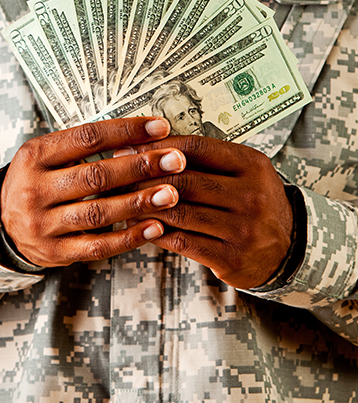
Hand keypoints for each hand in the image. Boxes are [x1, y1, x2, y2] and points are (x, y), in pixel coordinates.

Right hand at [0, 118, 185, 266]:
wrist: (4, 224)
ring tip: (172, 194)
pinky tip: (156, 227)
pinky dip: (129, 238)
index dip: (126, 131)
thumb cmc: (40, 181)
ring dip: (139, 203)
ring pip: (97, 213)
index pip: (86, 138)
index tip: (160, 128)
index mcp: (35, 155)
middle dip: (140, 166)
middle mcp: (33, 189)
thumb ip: (85, 145)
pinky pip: (96, 247)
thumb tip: (144, 135)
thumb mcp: (48, 155)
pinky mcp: (53, 253)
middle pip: (95, 176)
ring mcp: (41, 224)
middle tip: (176, 160)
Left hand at [120, 136, 293, 288]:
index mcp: (251, 164)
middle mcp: (250, 195)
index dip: (158, 146)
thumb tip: (149, 145)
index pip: (195, 147)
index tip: (131, 146)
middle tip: (116, 172)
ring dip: (144, 206)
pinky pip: (183, 241)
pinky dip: (156, 232)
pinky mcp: (232, 257)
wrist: (288, 248)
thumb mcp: (243, 171)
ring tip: (120, 199)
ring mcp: (243, 229)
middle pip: (184, 180)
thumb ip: (206, 159)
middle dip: (144, 176)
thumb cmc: (253, 201)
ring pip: (179, 212)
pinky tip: (139, 225)